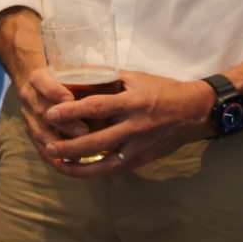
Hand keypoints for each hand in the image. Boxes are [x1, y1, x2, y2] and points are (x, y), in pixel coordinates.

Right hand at [17, 66, 82, 168]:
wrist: (36, 86)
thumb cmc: (60, 77)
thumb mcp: (66, 69)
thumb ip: (85, 72)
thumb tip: (115, 76)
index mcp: (37, 78)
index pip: (43, 83)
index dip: (56, 92)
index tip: (73, 98)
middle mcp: (29, 97)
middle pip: (42, 111)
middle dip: (63, 123)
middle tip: (84, 131)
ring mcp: (27, 117)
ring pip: (40, 133)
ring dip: (60, 144)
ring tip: (80, 152)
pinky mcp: (31, 133)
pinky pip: (40, 149)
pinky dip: (55, 158)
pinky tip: (71, 164)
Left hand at [42, 69, 213, 177]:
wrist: (194, 111)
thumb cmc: (161, 89)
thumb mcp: (135, 76)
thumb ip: (106, 76)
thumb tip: (75, 70)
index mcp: (133, 101)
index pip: (98, 107)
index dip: (73, 111)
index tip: (51, 113)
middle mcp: (136, 126)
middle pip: (98, 140)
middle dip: (70, 145)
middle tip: (48, 145)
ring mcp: (140, 147)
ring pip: (106, 162)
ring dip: (79, 165)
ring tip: (56, 162)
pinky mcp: (143, 160)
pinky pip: (115, 169)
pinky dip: (94, 172)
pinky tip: (76, 170)